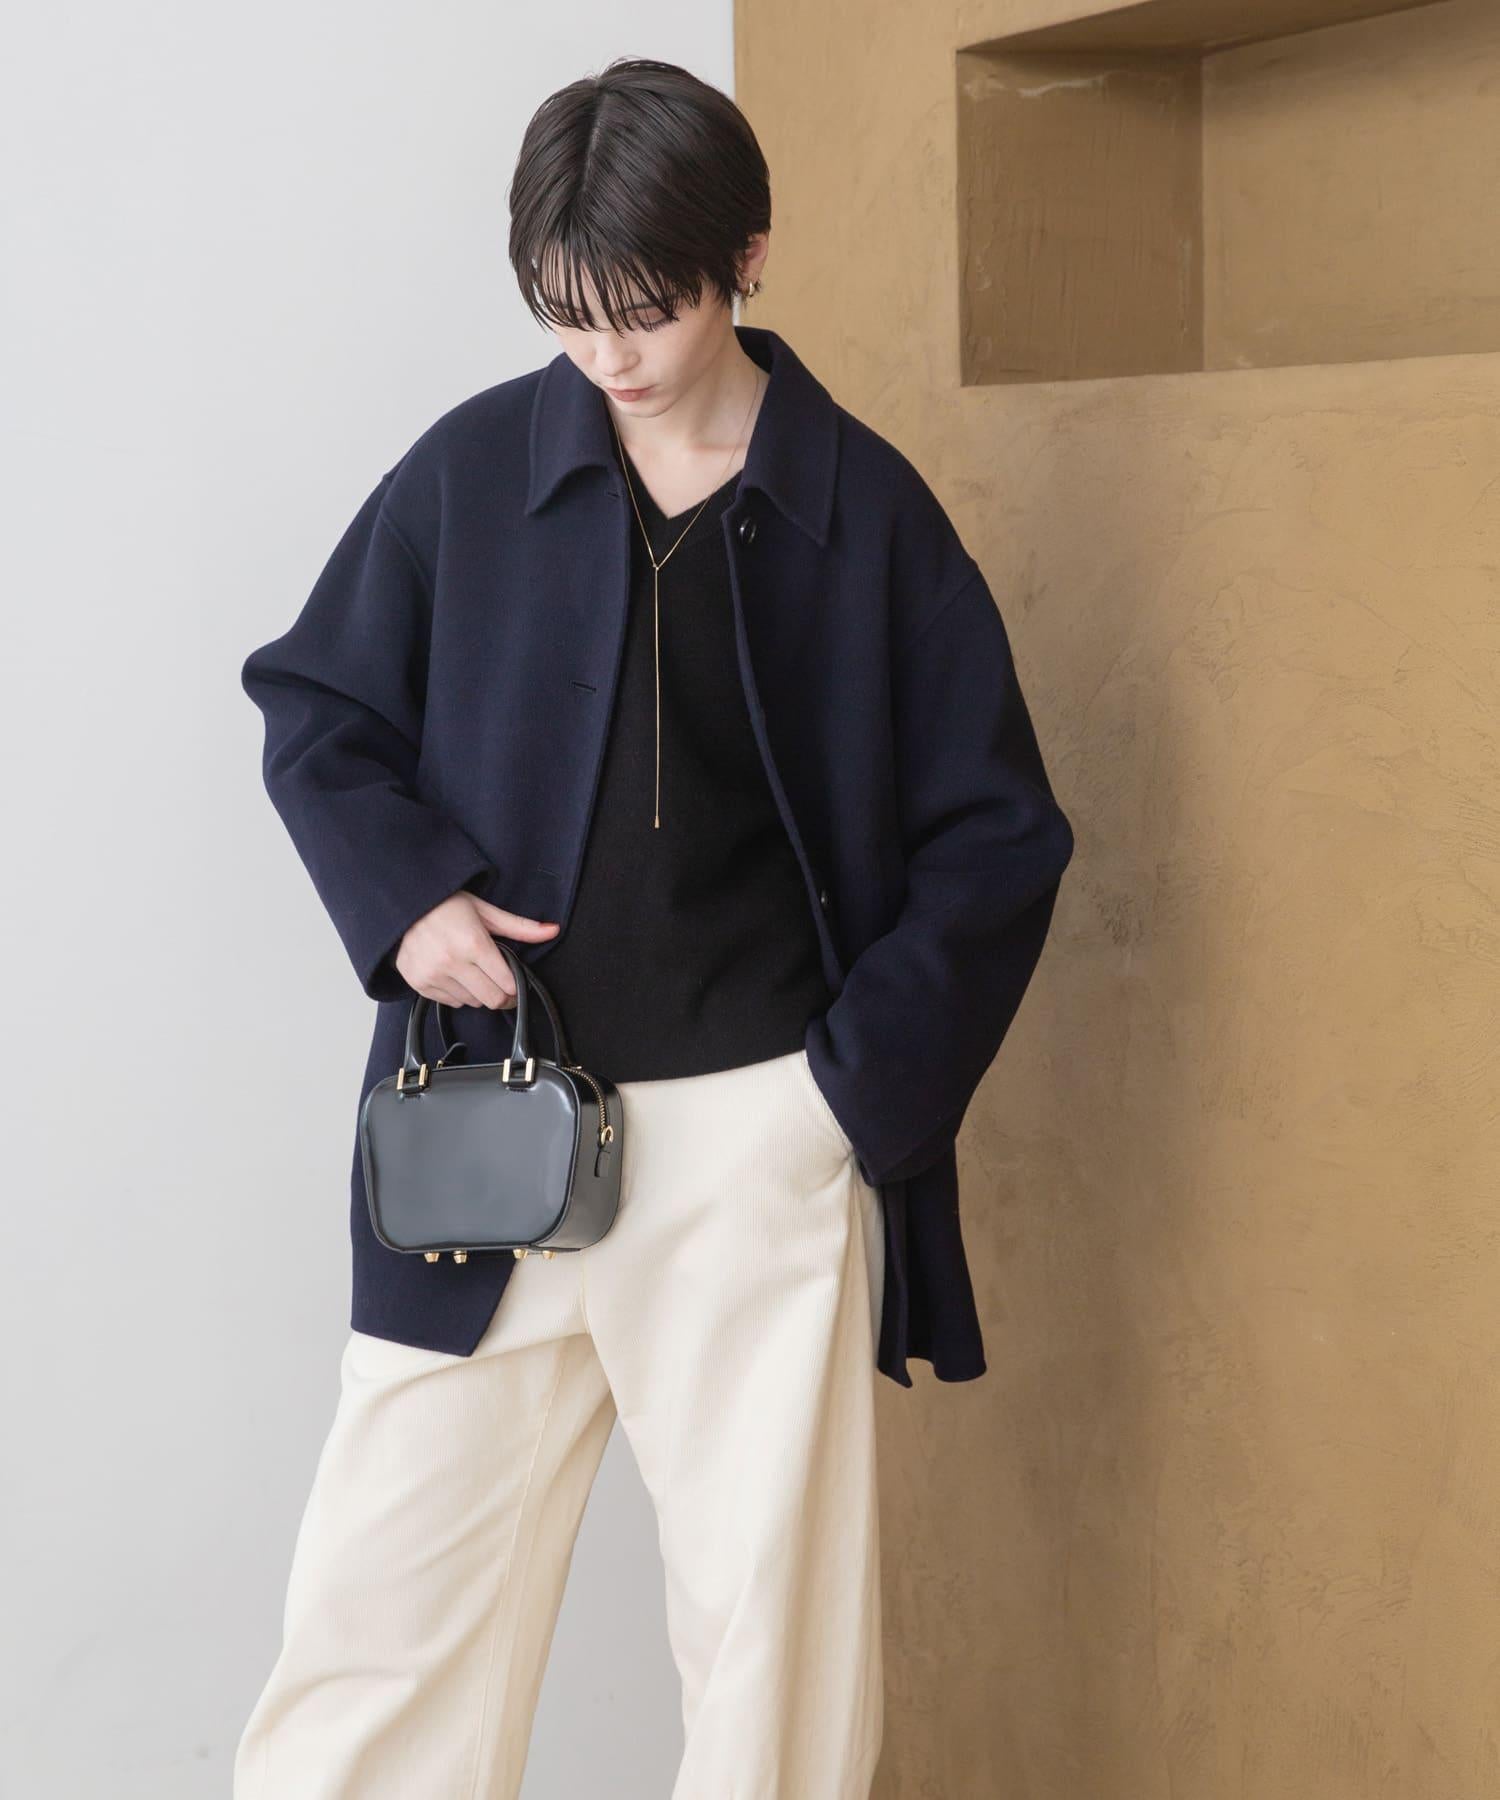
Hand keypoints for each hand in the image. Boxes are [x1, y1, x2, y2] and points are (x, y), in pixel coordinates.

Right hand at [394, 892, 560, 1008]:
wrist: (403, 906)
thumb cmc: (446, 905)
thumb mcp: (486, 911)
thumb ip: (521, 926)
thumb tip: (552, 930)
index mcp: (473, 944)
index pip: (507, 984)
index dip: (516, 987)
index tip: (516, 984)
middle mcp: (452, 962)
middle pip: (491, 999)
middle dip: (501, 994)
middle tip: (501, 984)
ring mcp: (432, 975)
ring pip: (471, 1003)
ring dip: (478, 992)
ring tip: (472, 971)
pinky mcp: (418, 984)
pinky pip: (450, 1002)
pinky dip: (457, 993)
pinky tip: (454, 974)